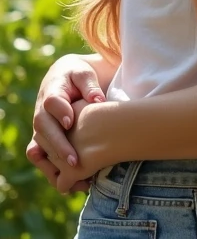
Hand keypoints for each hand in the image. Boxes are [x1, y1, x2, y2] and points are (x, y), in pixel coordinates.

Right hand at [27, 54, 105, 189]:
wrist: (66, 78)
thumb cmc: (78, 76)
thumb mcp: (84, 74)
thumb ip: (89, 85)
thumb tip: (98, 101)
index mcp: (52, 91)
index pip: (52, 101)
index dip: (59, 111)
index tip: (70, 121)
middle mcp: (42, 111)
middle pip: (43, 128)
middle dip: (58, 146)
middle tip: (74, 161)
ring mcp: (41, 127)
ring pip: (38, 147)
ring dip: (52, 164)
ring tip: (73, 177)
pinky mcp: (43, 140)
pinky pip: (40, 157)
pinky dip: (50, 171)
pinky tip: (68, 183)